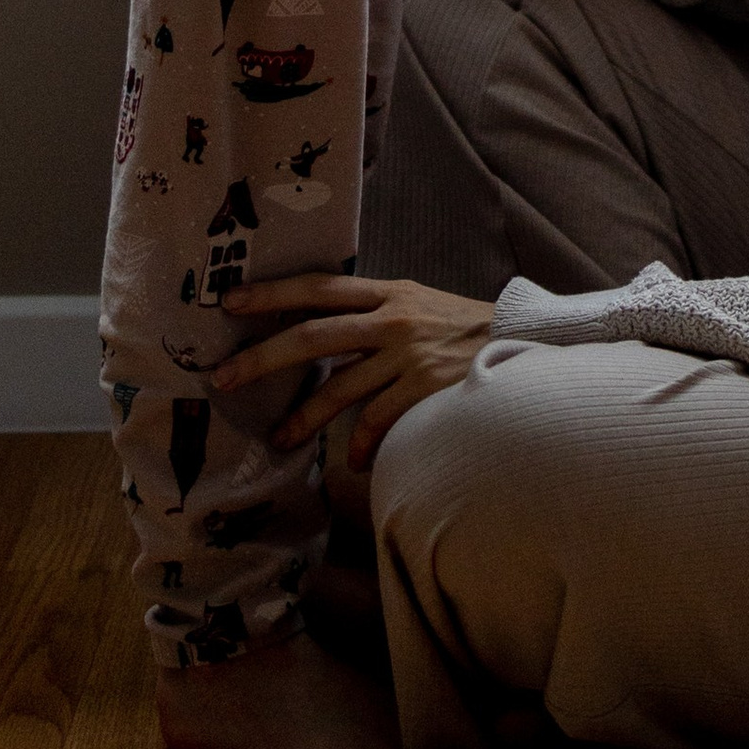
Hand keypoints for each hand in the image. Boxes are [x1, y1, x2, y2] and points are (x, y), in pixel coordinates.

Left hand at [211, 272, 495, 459]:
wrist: (525, 341)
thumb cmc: (462, 328)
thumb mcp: (418, 304)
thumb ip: (375, 312)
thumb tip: (320, 330)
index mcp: (387, 292)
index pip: (318, 287)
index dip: (272, 294)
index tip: (229, 302)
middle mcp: (392, 319)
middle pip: (313, 335)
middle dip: (262, 357)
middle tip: (223, 378)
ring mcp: (408, 355)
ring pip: (339, 388)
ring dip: (303, 418)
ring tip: (279, 438)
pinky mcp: (425, 389)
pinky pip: (377, 422)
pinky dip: (361, 445)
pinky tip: (354, 461)